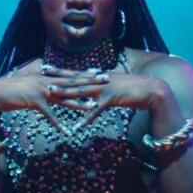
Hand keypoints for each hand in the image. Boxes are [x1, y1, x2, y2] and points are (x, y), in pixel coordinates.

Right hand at [0, 64, 109, 135]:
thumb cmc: (12, 89)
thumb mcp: (30, 84)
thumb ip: (43, 84)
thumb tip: (52, 86)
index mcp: (46, 76)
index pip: (69, 74)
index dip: (85, 73)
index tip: (99, 72)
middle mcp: (46, 81)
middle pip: (72, 82)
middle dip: (90, 82)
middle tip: (105, 81)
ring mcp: (41, 90)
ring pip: (64, 97)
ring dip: (79, 103)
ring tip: (93, 106)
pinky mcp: (34, 101)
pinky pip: (49, 114)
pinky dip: (57, 123)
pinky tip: (66, 130)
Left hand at [41, 66, 168, 131]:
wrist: (151, 90)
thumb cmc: (134, 89)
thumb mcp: (115, 85)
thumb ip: (103, 86)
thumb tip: (94, 86)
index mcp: (99, 76)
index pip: (76, 72)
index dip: (61, 70)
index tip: (46, 67)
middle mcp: (100, 79)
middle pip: (75, 77)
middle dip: (58, 76)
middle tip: (42, 73)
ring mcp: (105, 88)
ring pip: (81, 90)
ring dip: (66, 92)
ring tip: (52, 94)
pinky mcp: (112, 98)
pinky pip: (97, 109)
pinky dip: (87, 117)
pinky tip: (78, 125)